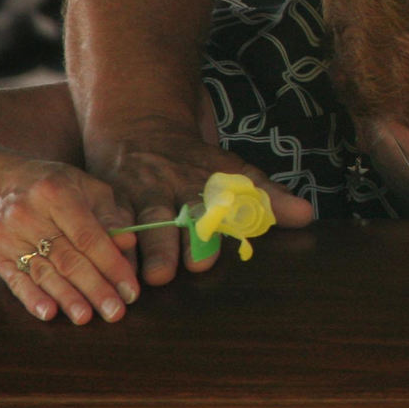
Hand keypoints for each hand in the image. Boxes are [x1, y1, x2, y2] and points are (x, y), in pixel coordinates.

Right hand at [0, 159, 138, 323]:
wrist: (9, 184)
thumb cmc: (62, 187)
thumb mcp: (91, 189)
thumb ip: (112, 216)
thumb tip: (129, 242)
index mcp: (57, 193)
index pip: (89, 237)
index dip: (112, 266)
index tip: (131, 290)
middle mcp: (29, 215)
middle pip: (67, 259)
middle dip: (95, 288)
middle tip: (115, 312)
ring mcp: (10, 236)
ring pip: (44, 273)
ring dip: (67, 298)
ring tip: (86, 317)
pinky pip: (16, 281)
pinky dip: (33, 299)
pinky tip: (49, 313)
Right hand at [85, 117, 312, 285]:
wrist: (140, 130)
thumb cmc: (194, 163)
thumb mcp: (233, 172)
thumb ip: (267, 197)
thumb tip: (306, 216)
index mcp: (203, 183)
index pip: (212, 205)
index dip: (212, 228)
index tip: (208, 256)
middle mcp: (168, 188)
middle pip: (167, 217)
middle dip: (166, 245)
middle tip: (166, 272)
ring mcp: (135, 195)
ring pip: (134, 222)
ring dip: (136, 250)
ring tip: (138, 278)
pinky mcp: (107, 202)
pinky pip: (102, 223)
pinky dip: (104, 242)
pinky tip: (102, 264)